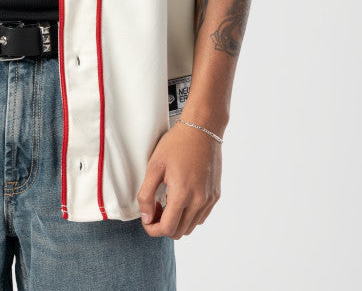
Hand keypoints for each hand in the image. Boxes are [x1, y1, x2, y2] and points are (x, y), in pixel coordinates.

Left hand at [137, 120, 221, 238]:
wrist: (202, 129)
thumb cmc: (177, 143)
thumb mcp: (154, 165)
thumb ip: (146, 194)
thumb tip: (146, 217)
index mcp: (182, 193)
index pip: (167, 229)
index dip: (153, 229)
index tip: (147, 218)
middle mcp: (199, 200)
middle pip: (179, 232)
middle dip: (163, 225)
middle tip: (155, 207)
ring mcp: (209, 199)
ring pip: (191, 227)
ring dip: (177, 221)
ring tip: (167, 202)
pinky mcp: (215, 195)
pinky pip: (201, 217)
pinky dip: (189, 215)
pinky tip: (181, 198)